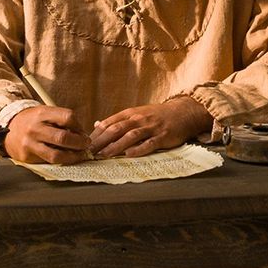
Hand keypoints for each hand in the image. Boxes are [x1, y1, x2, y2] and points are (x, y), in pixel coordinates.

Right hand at [6, 106, 91, 163]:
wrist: (9, 129)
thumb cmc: (33, 121)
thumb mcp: (45, 113)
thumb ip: (62, 121)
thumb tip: (82, 135)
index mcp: (42, 113)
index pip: (67, 117)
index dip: (79, 126)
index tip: (82, 132)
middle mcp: (35, 128)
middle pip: (63, 138)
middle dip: (79, 143)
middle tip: (86, 145)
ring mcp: (30, 143)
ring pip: (56, 155)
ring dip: (73, 157)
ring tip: (79, 155)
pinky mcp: (27, 156)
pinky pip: (48, 161)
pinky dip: (61, 161)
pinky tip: (66, 158)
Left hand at [90, 97, 212, 158]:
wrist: (183, 112)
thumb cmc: (158, 115)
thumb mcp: (137, 113)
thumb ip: (117, 120)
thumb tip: (97, 124)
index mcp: (131, 114)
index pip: (109, 123)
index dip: (96, 134)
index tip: (84, 144)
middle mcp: (139, 119)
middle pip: (116, 129)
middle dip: (101, 141)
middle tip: (89, 152)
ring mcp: (151, 127)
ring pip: (130, 136)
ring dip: (115, 146)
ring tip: (104, 155)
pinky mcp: (163, 136)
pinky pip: (149, 143)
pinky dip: (138, 149)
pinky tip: (128, 155)